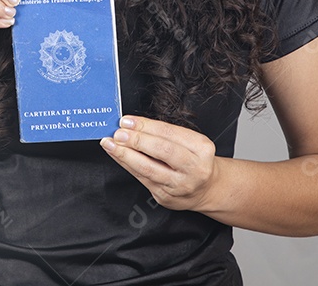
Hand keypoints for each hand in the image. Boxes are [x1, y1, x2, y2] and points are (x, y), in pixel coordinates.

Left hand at [100, 115, 220, 211]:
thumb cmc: (194, 160)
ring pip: (149, 168)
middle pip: (162, 151)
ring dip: (126, 154)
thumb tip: (133, 125)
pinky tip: (118, 156)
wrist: (206, 189)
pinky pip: (142, 178)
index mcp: (202, 148)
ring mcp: (180, 185)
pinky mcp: (166, 196)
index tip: (127, 121)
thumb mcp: (190, 142)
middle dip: (136, 140)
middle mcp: (194, 168)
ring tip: (111, 144)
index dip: (146, 126)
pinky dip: (127, 165)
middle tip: (119, 133)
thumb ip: (164, 133)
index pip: (170, 133)